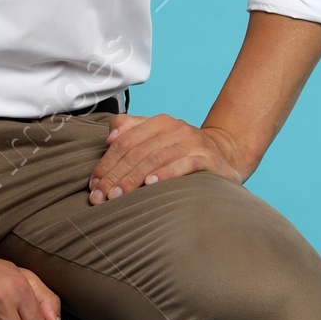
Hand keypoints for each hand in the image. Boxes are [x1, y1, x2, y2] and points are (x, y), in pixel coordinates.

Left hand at [87, 113, 246, 203]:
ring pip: (156, 159)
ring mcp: (192, 143)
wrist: (226, 153)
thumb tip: (109, 137)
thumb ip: (131, 131)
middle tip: (101, 197)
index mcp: (158, 122)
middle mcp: (175, 129)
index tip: (94, 184)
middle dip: (115, 176)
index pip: (124, 142)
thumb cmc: (183, 150)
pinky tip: (151, 184)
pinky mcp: (207, 159)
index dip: (106, 164)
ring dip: (133, 178)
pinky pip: (184, 165)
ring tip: (118, 195)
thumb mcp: (157, 137)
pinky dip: (166, 174)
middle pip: (137, 152)